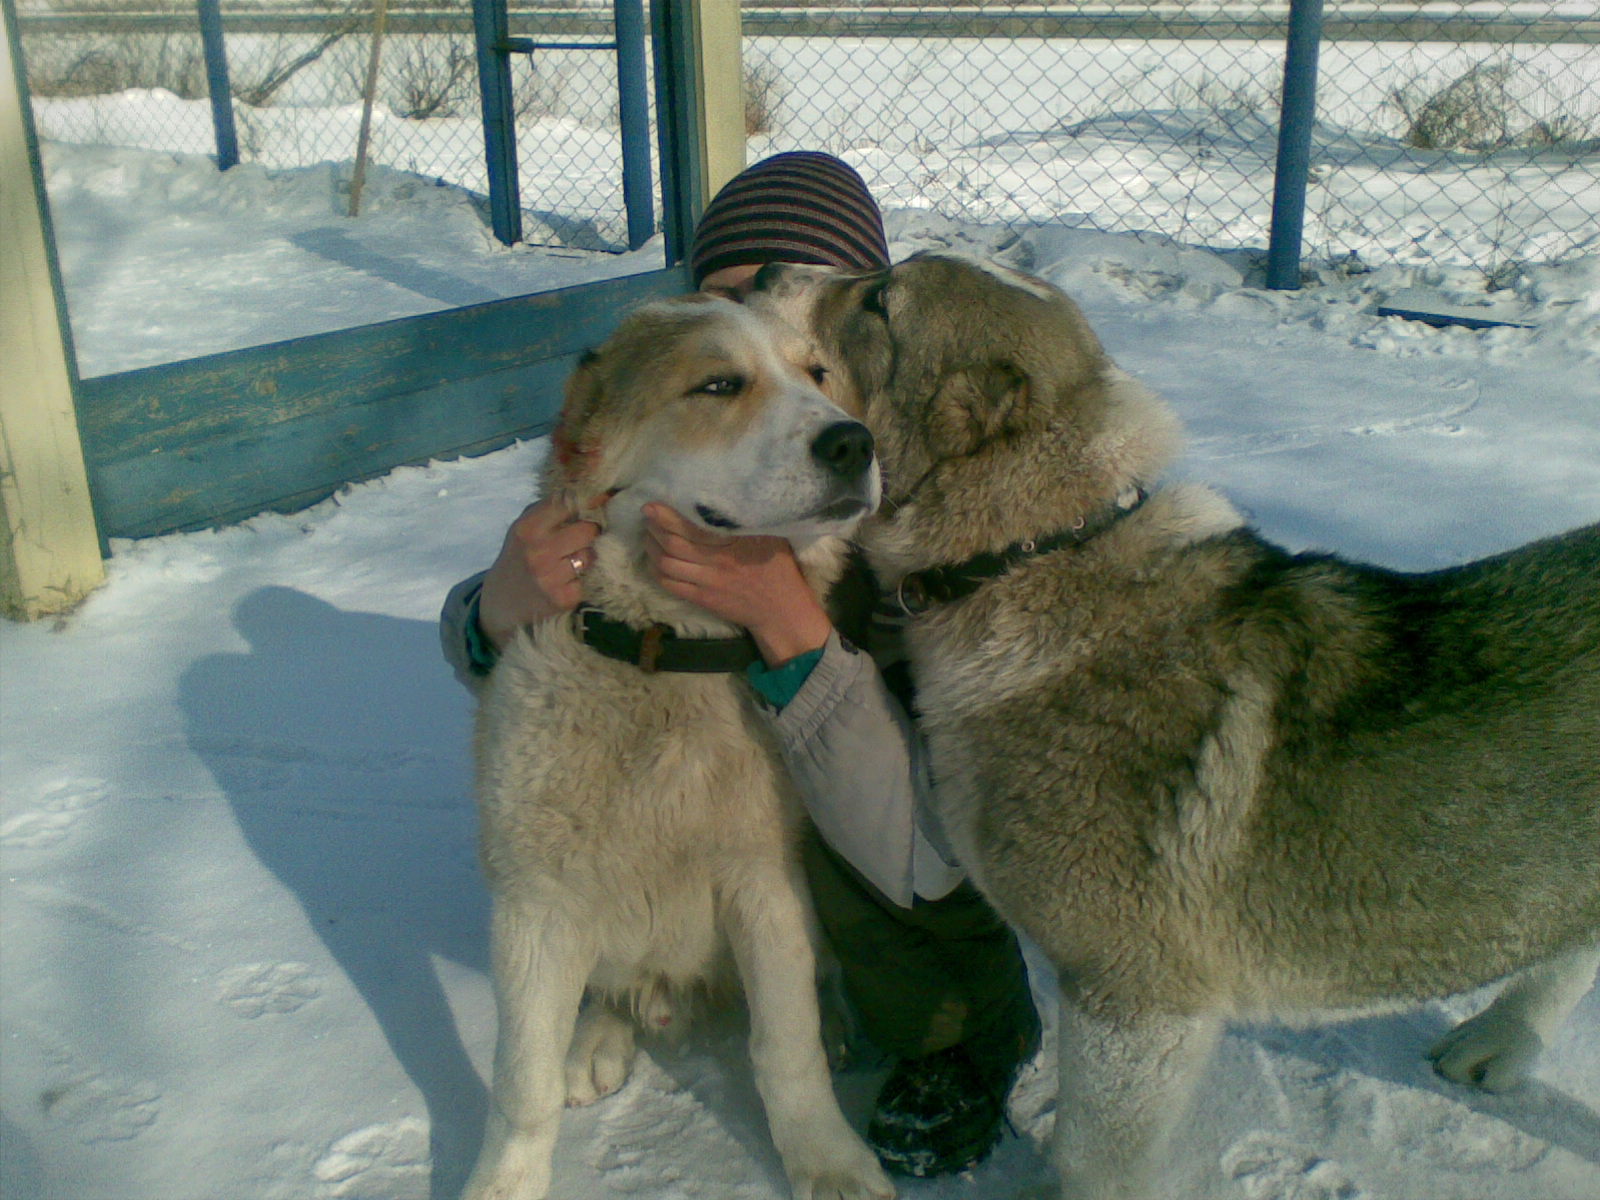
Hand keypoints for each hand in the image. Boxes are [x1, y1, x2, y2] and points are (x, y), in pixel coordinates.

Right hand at [477, 497, 600, 649]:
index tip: (586, 509)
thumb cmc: (520, 555)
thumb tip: (597, 496)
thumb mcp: (524, 527)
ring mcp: (551, 576)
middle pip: (588, 530)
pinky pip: (588, 579)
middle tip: (581, 538)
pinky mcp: (563, 598)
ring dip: (586, 557)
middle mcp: (539, 551)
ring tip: (570, 561)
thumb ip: (552, 508)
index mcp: (528, 528)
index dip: (583, 505)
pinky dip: (581, 580)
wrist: (502, 601)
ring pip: (591, 555)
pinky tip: (566, 581)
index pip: (569, 503)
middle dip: (589, 532)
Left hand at [642, 504, 833, 666]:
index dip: (667, 516)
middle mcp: (717, 562)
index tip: (651, 505)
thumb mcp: (770, 535)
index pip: (692, 528)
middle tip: (647, 517)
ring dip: (651, 548)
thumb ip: (746, 519)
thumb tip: (723, 495)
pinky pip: (670, 585)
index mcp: (734, 543)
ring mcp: (708, 583)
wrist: (780, 609)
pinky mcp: (703, 599)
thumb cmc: (777, 566)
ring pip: (667, 564)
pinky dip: (656, 572)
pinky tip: (654, 561)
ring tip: (648, 536)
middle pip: (673, 544)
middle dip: (653, 529)